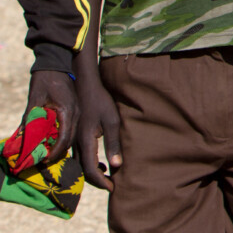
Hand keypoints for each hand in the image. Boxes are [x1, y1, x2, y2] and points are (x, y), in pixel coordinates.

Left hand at [24, 70, 76, 166]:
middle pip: (71, 139)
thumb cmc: (44, 79)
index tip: (43, 160)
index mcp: (67, 111)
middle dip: (58, 151)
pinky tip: (52, 139)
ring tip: (47, 151)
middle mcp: (76, 113)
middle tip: (43, 159)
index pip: (65, 138)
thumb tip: (21, 139)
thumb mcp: (34, 100)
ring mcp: (77, 111)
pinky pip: (71, 127)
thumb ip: (29, 119)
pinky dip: (62, 136)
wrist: (56, 62)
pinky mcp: (75, 109)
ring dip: (61, 144)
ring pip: (72, 134)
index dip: (55, 152)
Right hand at [74, 75, 121, 190]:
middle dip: (97, 181)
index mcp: (85, 142)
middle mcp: (76, 144)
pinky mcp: (75, 136)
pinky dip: (89, 165)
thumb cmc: (101, 102)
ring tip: (108, 175)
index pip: (91, 171)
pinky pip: (79, 157)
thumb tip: (116, 166)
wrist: (85, 86)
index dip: (101, 182)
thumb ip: (113, 143)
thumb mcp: (112, 121)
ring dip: (93, 173)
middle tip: (111, 185)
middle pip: (83, 172)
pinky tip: (102, 162)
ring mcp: (73, 140)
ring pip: (79, 165)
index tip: (113, 188)